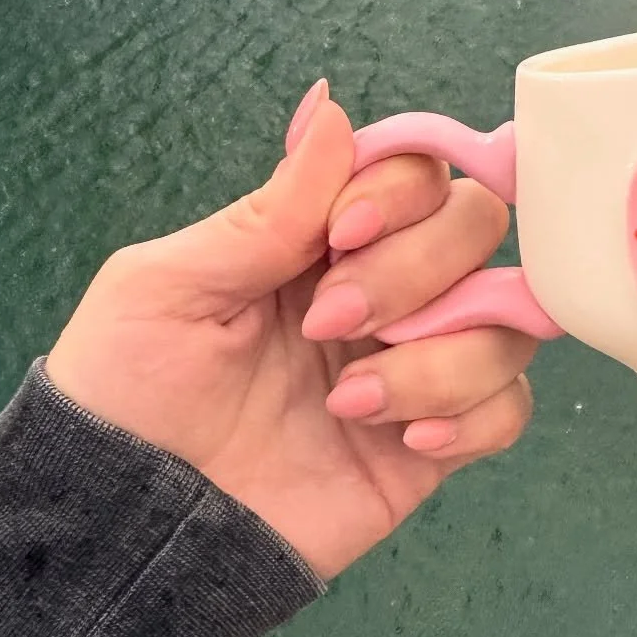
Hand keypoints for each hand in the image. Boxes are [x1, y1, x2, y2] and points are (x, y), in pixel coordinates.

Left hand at [46, 82, 535, 578]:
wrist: (131, 529)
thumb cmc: (127, 393)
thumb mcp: (169, 286)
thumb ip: (267, 211)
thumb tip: (331, 106)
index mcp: (321, 240)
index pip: (418, 172)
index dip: (401, 191)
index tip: (342, 234)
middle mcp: (384, 292)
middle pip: (478, 229)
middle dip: (418, 271)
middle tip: (329, 324)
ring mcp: (414, 366)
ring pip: (506, 321)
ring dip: (437, 359)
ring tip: (348, 403)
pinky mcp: (433, 446)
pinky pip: (509, 409)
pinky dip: (472, 417)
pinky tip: (402, 441)